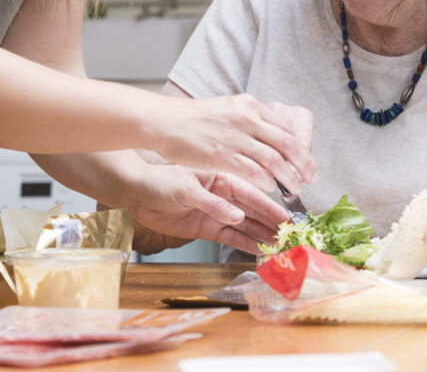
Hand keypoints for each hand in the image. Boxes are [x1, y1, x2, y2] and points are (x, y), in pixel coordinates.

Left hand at [126, 163, 289, 256]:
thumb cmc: (158, 182)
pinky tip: (259, 249)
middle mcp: (222, 195)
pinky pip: (230, 236)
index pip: (251, 192)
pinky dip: (244, 242)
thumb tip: (236, 216)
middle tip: (291, 236)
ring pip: (245, 224)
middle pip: (253, 210)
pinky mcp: (206, 227)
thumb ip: (212, 204)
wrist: (136, 193)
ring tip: (280, 246)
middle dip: (272, 223)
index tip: (286, 217)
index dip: (270, 206)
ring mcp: (216, 211)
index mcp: (220, 177)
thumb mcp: (185, 190)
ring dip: (262, 234)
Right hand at [154, 94, 315, 194]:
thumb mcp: (228, 108)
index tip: (307, 162)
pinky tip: (269, 187)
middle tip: (310, 179)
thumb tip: (271, 132)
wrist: (165, 121)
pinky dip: (266, 181)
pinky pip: (253, 171)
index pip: (286, 128)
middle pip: (287, 144)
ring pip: (274, 159)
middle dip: (303, 164)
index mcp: (250, 106)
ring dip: (288, 177)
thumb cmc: (194, 118)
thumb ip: (250, 119)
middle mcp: (246, 118)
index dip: (301, 148)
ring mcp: (235, 137)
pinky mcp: (222, 155)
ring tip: (293, 189)